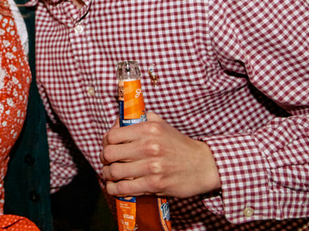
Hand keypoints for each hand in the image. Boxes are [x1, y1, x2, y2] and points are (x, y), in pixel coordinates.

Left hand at [100, 112, 220, 198]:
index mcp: (148, 129)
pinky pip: (125, 188)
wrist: (203, 165)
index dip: (106, 142)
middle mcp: (148, 146)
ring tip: (110, 174)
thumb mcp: (161, 125)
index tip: (108, 146)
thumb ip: (140, 120)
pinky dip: (114, 189)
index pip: (112, 135)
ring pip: (115, 172)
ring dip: (108, 175)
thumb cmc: (179, 144)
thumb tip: (118, 122)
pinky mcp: (155, 184)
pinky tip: (114, 187)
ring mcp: (152, 166)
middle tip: (107, 161)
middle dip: (104, 159)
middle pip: (110, 153)